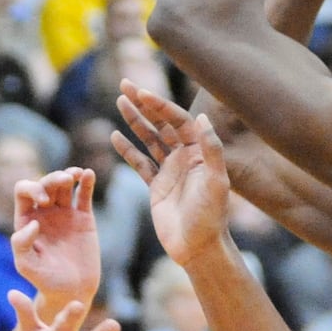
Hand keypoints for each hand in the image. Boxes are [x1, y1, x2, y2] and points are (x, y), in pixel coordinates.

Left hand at [11, 167, 99, 307]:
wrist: (72, 291)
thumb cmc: (45, 281)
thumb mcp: (27, 266)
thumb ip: (22, 245)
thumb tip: (33, 223)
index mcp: (26, 220)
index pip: (24, 191)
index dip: (33, 188)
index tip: (45, 200)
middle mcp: (44, 213)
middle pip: (45, 183)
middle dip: (53, 179)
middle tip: (64, 181)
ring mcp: (64, 213)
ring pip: (64, 185)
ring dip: (68, 175)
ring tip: (76, 174)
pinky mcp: (83, 217)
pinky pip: (84, 194)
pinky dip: (86, 182)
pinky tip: (88, 174)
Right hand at [112, 80, 230, 266]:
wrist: (198, 247)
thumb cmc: (211, 216)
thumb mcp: (217, 181)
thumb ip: (211, 149)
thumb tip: (201, 116)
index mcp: (199, 152)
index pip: (178, 120)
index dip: (160, 105)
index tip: (142, 92)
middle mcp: (185, 157)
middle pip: (162, 123)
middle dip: (144, 103)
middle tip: (124, 84)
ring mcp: (169, 170)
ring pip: (149, 138)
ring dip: (135, 120)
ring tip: (118, 101)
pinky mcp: (156, 186)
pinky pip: (139, 163)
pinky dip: (127, 149)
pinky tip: (114, 135)